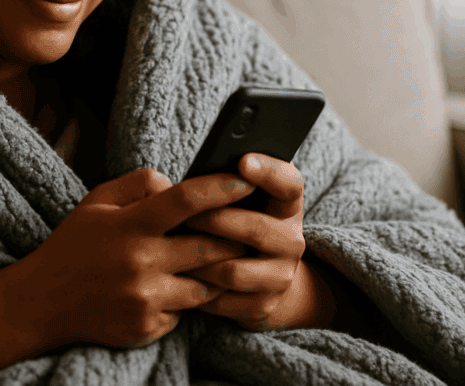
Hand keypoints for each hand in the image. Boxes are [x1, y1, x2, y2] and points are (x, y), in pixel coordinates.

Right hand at [7, 168, 254, 349]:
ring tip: (212, 261)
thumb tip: (179, 184)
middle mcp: (141, 262)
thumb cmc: (73, 245)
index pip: (186, 201)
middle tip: (246, 228)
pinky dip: (184, 300)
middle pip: (210, 246)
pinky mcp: (147, 326)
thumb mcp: (97, 201)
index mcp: (130, 225)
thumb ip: (140, 183)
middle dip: (234, 237)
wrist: (40, 303)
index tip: (246, 180)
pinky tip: (171, 289)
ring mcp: (146, 299)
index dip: (221, 188)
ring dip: (214, 273)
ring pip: (206, 285)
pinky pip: (185, 312)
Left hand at [178, 154, 327, 330]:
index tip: (242, 160)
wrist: (259, 278)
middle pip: (256, 229)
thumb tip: (193, 176)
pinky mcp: (264, 305)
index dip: (269, 172)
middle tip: (183, 214)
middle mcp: (292, 240)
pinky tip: (178, 278)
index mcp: (286, 206)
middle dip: (215, 220)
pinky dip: (199, 289)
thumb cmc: (234, 224)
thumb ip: (224, 184)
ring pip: (234, 270)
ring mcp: (281, 275)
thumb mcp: (238, 201)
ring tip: (173, 249)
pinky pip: (226, 299)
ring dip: (200, 260)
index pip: (289, 184)